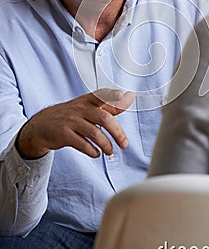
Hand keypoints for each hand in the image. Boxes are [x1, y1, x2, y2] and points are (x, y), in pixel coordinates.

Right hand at [16, 89, 133, 158]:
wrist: (42, 124)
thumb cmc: (71, 115)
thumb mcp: (86, 107)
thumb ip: (106, 106)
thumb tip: (126, 100)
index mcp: (88, 100)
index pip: (102, 95)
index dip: (114, 96)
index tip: (126, 96)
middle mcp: (80, 108)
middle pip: (104, 118)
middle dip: (117, 133)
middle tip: (124, 144)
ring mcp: (71, 121)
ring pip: (94, 133)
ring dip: (106, 145)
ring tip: (110, 151)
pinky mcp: (63, 134)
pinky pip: (82, 144)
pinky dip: (92, 151)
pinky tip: (96, 153)